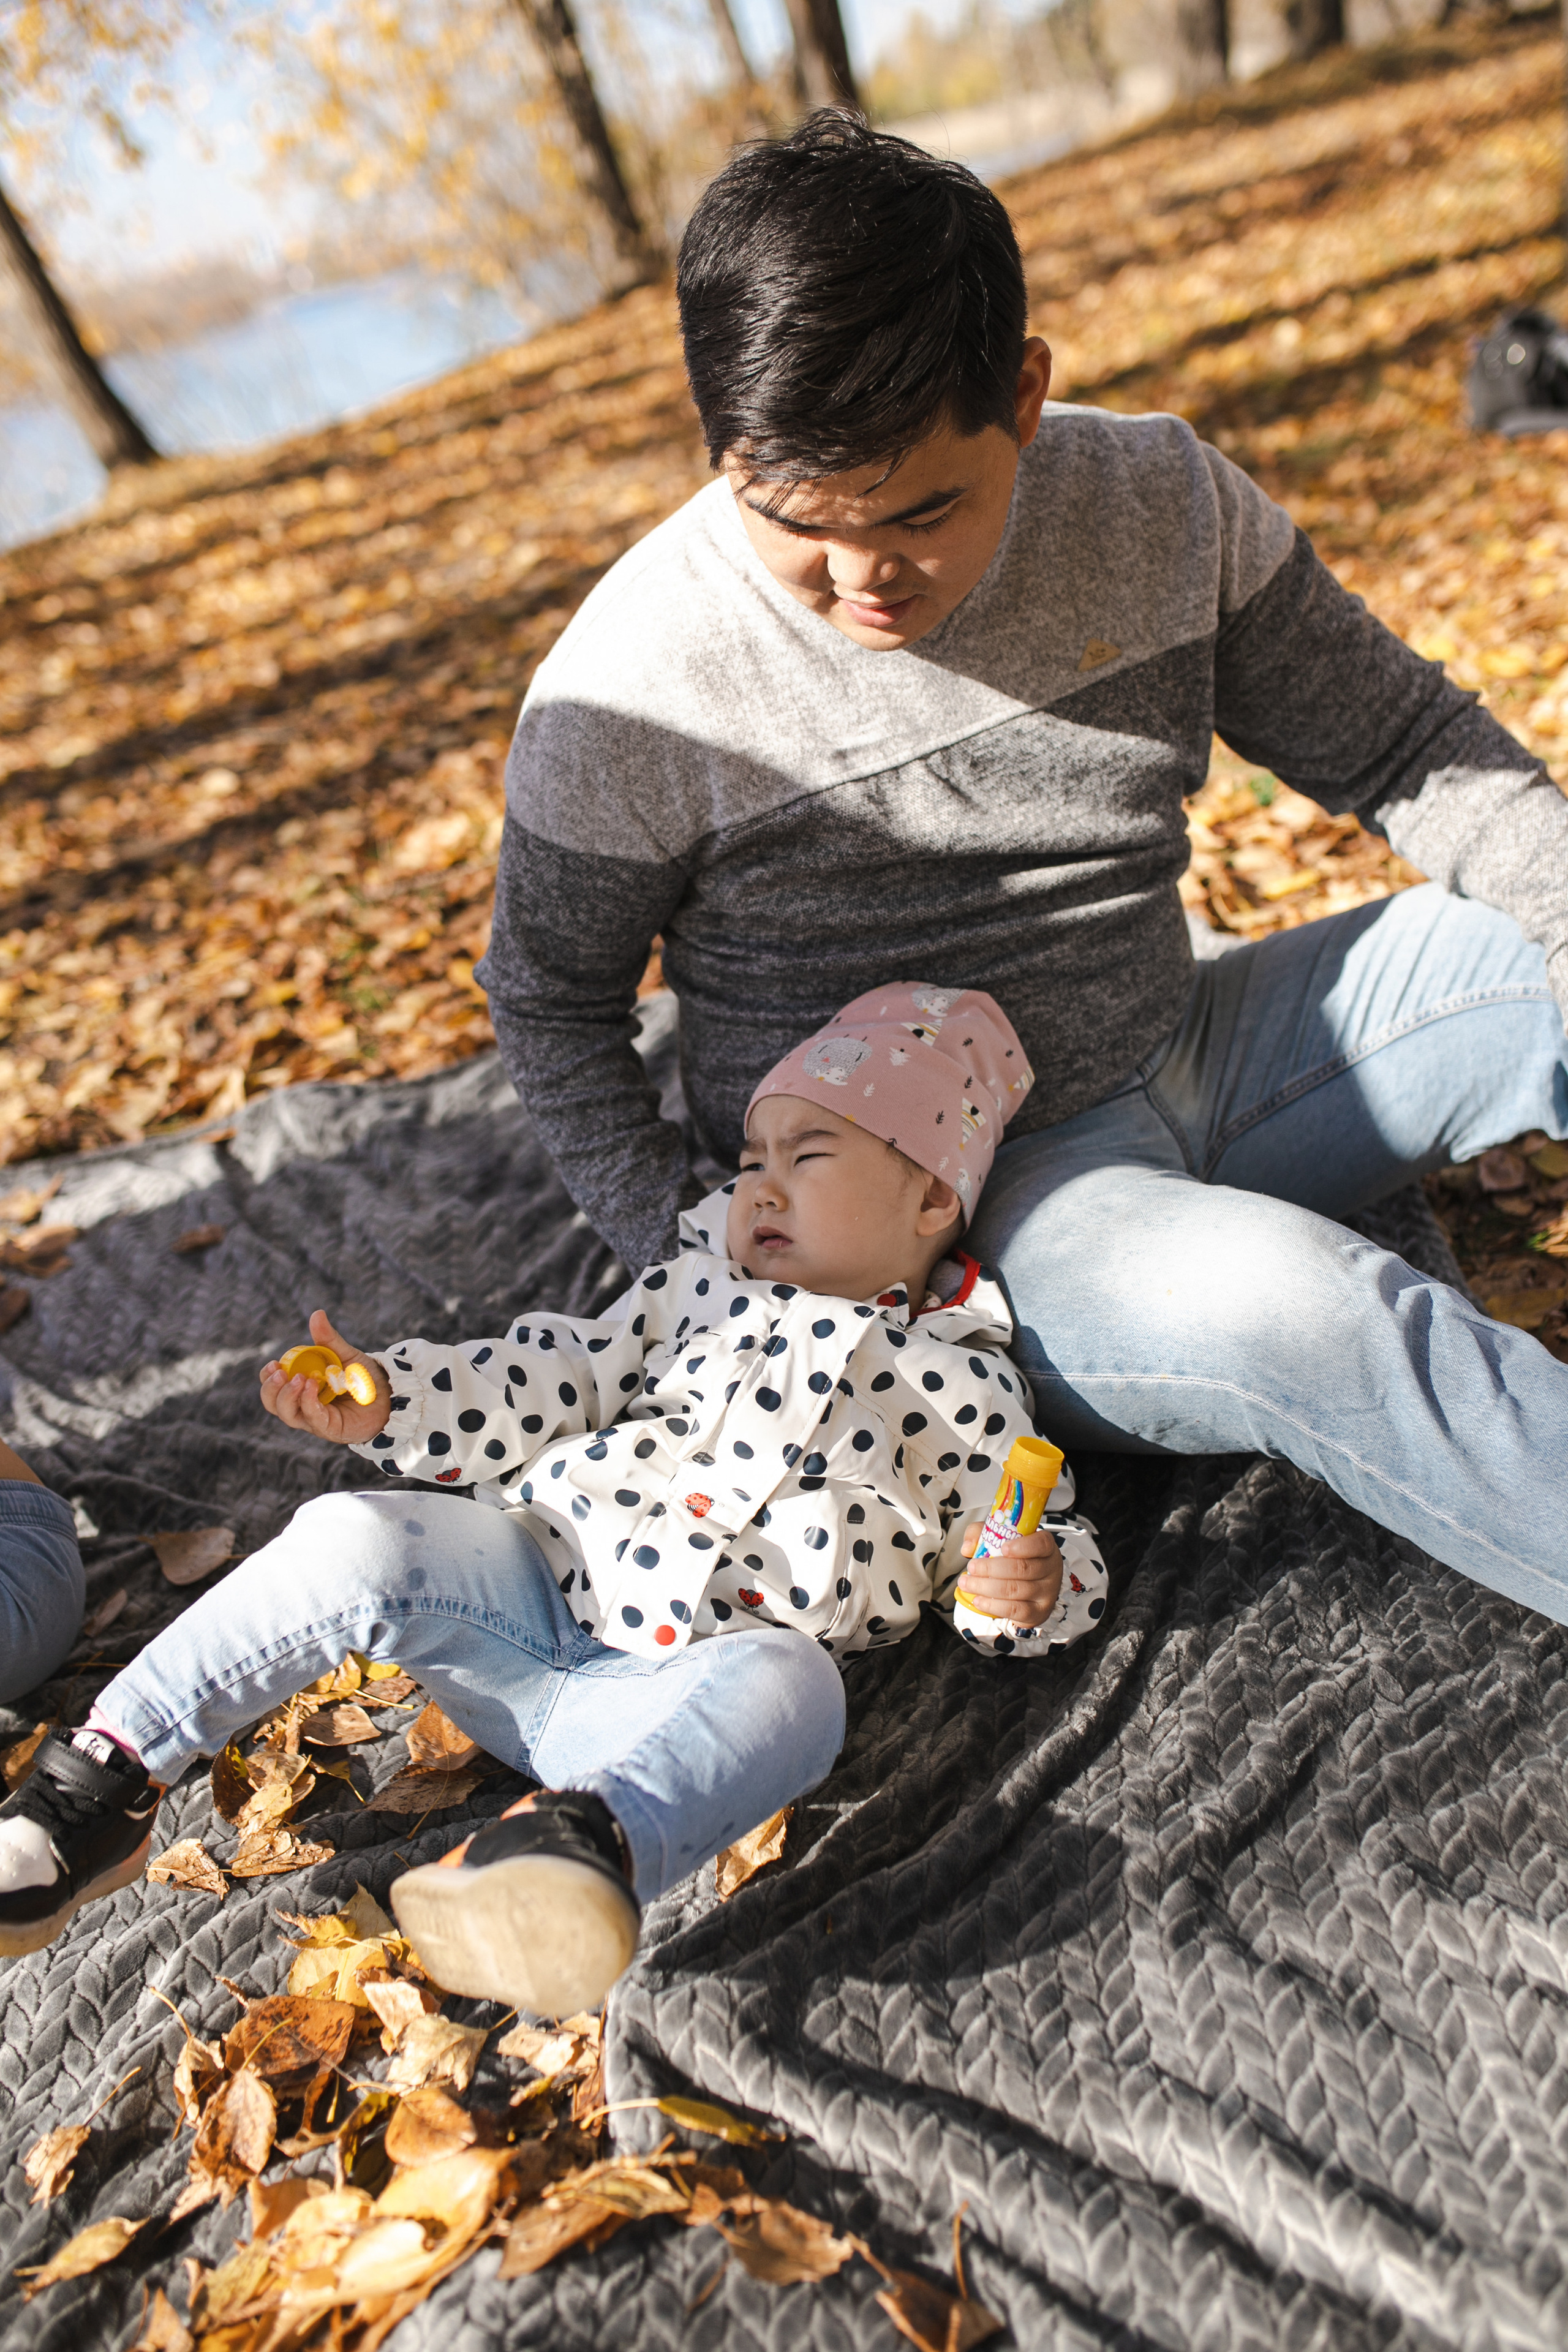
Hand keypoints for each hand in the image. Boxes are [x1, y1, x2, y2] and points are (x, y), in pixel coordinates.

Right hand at [260, 1308, 390, 1446]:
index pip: (274, 1389)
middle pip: (274, 1404)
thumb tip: (317, 1314)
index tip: (273, 1363)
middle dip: (271, 1388)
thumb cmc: (365, 1378)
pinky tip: (312, 1385)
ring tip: (298, 1378)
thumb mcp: (345, 1355)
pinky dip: (308, 1401)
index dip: (267, 1378)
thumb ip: (329, 1339)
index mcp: (302, 1390)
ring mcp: (316, 1419)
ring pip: (288, 1414)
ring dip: (287, 1395)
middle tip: (279, 1371)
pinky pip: (312, 1417)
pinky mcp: (330, 1428)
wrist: (392, 1394)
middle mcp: (304, 1407)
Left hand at [955, 1525, 1061, 1626]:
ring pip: (1015, 1590)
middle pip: (1023, 1568)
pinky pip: (1015, 1609)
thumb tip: (968, 1547)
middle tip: (972, 1567)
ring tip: (967, 1583)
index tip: (1003, 1547)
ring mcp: (1046, 1593)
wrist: (1028, 1590)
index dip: (1023, 1546)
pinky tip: (979, 1600)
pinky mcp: (1037, 1612)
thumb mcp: (1000, 1539)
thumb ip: (982, 1534)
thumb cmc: (1015, 1560)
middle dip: (991, 1568)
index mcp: (1045, 1547)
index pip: (1041, 1544)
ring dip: (986, 1587)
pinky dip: (993, 1605)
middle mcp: (1050, 1569)